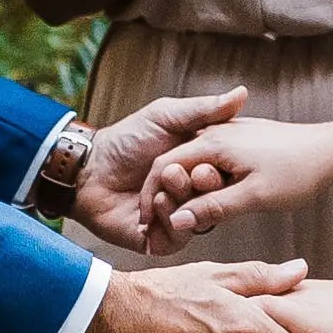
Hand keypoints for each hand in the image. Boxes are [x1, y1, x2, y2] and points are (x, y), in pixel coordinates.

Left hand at [64, 86, 244, 253]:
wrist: (90, 168)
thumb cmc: (126, 139)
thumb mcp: (166, 116)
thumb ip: (204, 109)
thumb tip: (241, 93)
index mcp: (200, 167)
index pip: (226, 175)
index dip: (219, 172)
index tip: (205, 163)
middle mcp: (193, 194)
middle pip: (215, 200)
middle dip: (199, 187)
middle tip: (177, 173)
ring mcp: (177, 218)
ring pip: (197, 220)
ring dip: (180, 201)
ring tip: (161, 186)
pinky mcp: (159, 239)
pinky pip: (176, 238)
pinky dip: (168, 221)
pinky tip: (152, 206)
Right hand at [140, 109, 332, 247]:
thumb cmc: (297, 172)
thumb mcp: (254, 196)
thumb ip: (214, 208)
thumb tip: (178, 221)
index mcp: (212, 142)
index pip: (163, 168)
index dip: (151, 198)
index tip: (147, 224)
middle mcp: (215, 132)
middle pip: (174, 163)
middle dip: (162, 193)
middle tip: (154, 224)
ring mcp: (228, 133)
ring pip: (191, 162)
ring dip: (182, 188)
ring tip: (179, 216)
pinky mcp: (241, 140)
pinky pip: (209, 160)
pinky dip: (200, 181)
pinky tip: (207, 200)